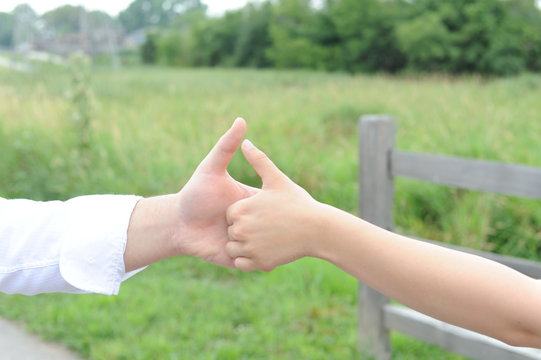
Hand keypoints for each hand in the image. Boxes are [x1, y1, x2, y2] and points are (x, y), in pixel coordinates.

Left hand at [174, 118, 258, 266]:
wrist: (177, 224)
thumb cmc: (196, 194)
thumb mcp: (213, 168)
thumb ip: (227, 146)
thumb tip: (241, 119)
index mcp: (249, 203)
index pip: (266, 206)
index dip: (267, 208)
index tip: (269, 208)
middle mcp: (249, 223)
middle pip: (264, 229)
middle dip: (259, 230)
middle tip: (251, 227)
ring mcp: (244, 243)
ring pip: (257, 248)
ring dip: (249, 246)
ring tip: (232, 237)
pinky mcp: (237, 260)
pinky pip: (249, 264)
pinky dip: (247, 261)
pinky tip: (234, 252)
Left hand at [225, 140, 323, 271]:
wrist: (318, 230)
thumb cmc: (297, 203)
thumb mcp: (276, 179)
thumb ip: (258, 160)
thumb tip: (246, 141)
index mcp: (241, 208)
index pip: (231, 214)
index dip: (246, 213)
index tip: (262, 212)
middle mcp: (240, 229)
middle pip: (232, 232)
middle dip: (245, 230)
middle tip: (268, 226)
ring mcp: (249, 248)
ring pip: (234, 249)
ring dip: (244, 247)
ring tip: (265, 239)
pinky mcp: (257, 263)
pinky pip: (241, 264)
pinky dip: (249, 260)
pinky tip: (264, 250)